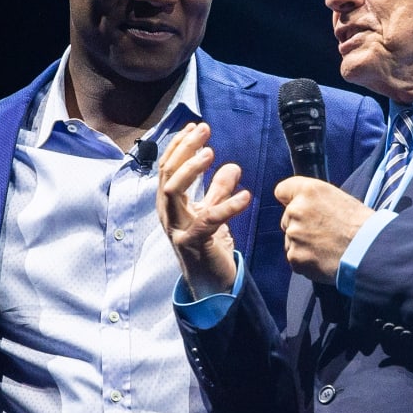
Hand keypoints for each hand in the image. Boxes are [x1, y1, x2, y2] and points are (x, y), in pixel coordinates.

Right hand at [156, 122, 250, 298]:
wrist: (211, 285)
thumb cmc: (208, 247)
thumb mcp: (213, 213)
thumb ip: (218, 191)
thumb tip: (232, 166)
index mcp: (170, 204)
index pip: (167, 168)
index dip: (179, 145)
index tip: (195, 126)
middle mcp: (168, 214)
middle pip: (167, 174)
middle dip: (183, 149)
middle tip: (204, 131)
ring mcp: (177, 229)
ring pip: (172, 192)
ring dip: (190, 170)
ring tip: (210, 153)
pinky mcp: (194, 244)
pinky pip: (208, 220)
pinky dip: (227, 206)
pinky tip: (246, 196)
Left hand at [274, 177, 372, 283]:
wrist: (368, 251)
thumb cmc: (360, 225)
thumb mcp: (339, 199)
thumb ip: (315, 201)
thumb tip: (303, 207)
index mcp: (309, 191)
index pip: (282, 190)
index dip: (289, 200)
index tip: (295, 206)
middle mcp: (296, 210)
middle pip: (286, 219)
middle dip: (300, 227)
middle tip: (323, 233)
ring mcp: (293, 235)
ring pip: (291, 241)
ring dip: (303, 246)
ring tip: (327, 248)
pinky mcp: (295, 256)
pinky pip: (295, 259)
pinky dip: (307, 262)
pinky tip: (324, 259)